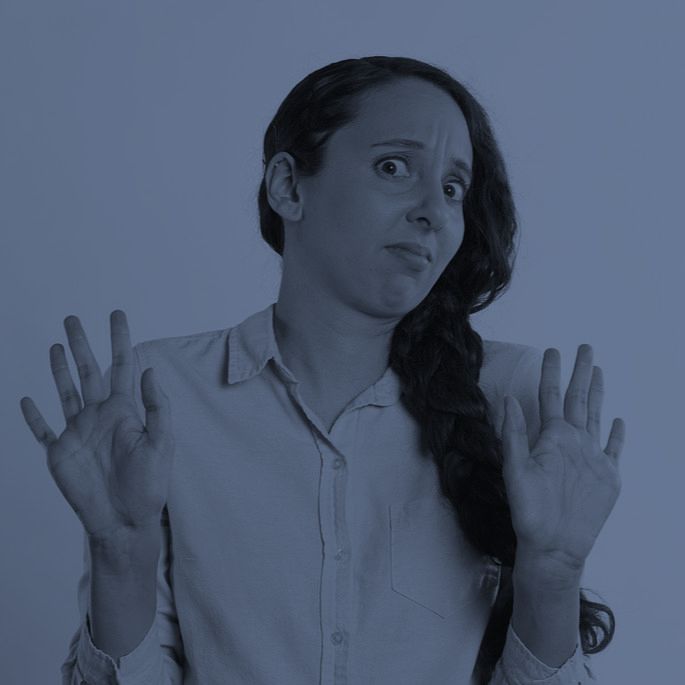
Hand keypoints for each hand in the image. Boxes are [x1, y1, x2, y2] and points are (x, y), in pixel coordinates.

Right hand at [20, 310, 173, 539]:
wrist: (125, 519)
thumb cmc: (149, 484)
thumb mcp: (161, 442)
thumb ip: (156, 407)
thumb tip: (149, 370)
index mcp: (126, 410)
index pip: (122, 365)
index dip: (119, 339)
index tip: (116, 314)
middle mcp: (100, 415)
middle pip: (89, 371)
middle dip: (82, 344)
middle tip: (73, 318)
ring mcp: (78, 432)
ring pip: (66, 392)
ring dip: (59, 369)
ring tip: (56, 345)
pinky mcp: (61, 453)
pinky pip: (43, 431)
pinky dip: (33, 417)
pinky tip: (27, 400)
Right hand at [501, 344, 624, 573]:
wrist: (557, 548)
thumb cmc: (530, 509)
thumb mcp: (513, 468)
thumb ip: (512, 431)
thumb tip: (509, 398)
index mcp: (555, 437)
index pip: (551, 395)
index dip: (551, 371)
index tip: (553, 350)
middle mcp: (580, 443)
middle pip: (580, 399)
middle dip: (582, 371)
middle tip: (587, 348)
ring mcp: (598, 460)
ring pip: (598, 417)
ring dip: (598, 393)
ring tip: (600, 372)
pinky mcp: (610, 479)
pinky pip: (615, 449)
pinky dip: (616, 434)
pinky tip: (618, 420)